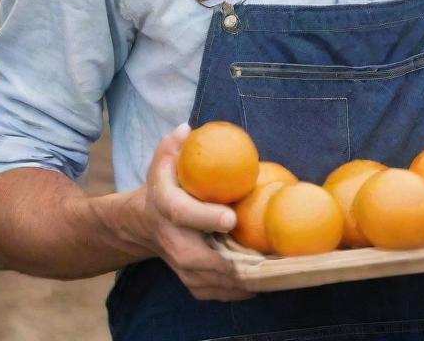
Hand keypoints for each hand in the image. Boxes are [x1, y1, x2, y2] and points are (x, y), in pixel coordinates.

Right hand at [129, 122, 254, 301]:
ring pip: (215, 282)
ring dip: (246, 278)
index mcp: (166, 208)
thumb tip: (187, 130)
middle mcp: (173, 243)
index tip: (231, 216)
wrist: (146, 224)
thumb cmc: (164, 186)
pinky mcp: (193, 283)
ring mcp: (182, 268)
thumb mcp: (162, 162)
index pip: (183, 214)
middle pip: (202, 260)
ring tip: (278, 269)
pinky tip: (268, 279)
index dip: (206, 216)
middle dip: (236, 262)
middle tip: (270, 256)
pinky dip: (244, 289)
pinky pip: (221, 292)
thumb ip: (172, 146)